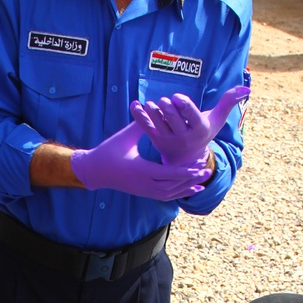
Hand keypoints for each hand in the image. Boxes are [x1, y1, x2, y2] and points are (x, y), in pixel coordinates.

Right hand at [71, 122, 209, 202]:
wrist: (95, 171)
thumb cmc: (109, 151)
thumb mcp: (125, 136)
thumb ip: (142, 124)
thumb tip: (153, 107)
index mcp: (140, 169)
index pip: (168, 173)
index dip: (185, 171)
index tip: (200, 166)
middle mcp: (143, 183)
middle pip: (172, 186)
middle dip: (191, 179)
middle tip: (207, 171)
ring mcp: (143, 190)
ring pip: (170, 193)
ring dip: (187, 187)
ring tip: (203, 180)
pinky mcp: (143, 192)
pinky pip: (164, 196)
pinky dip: (179, 193)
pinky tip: (191, 188)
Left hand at [129, 85, 249, 167]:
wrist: (186, 158)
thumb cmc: (203, 132)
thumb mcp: (217, 119)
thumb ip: (229, 102)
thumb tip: (246, 89)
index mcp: (199, 129)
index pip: (191, 116)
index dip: (183, 106)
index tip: (177, 97)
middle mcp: (183, 137)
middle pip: (173, 120)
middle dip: (168, 109)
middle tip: (164, 100)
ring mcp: (168, 140)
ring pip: (158, 123)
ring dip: (152, 112)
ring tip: (150, 104)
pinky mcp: (155, 139)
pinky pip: (145, 126)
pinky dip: (139, 115)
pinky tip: (134, 104)